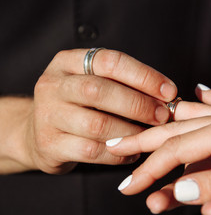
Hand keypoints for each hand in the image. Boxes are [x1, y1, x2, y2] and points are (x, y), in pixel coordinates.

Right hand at [22, 49, 176, 173]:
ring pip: (97, 124)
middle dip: (138, 104)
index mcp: (68, 62)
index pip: (110, 61)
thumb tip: (168, 98)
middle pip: (100, 91)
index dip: (143, 76)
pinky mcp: (49, 145)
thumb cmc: (79, 105)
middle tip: (163, 116)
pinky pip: (92, 151)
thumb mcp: (94, 83)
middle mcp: (53, 85)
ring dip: (131, 131)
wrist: (37, 132)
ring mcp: (47, 115)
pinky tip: (132, 152)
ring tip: (149, 135)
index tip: (169, 91)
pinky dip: (119, 153)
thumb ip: (124, 86)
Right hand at [107, 88, 210, 214]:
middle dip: (142, 142)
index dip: (151, 170)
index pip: (177, 150)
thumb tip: (181, 189)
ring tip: (140, 153)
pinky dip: (187, 140)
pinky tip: (175, 131)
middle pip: (174, 131)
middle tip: (113, 147)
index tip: (128, 185)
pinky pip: (207, 135)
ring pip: (189, 133)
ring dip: (164, 148)